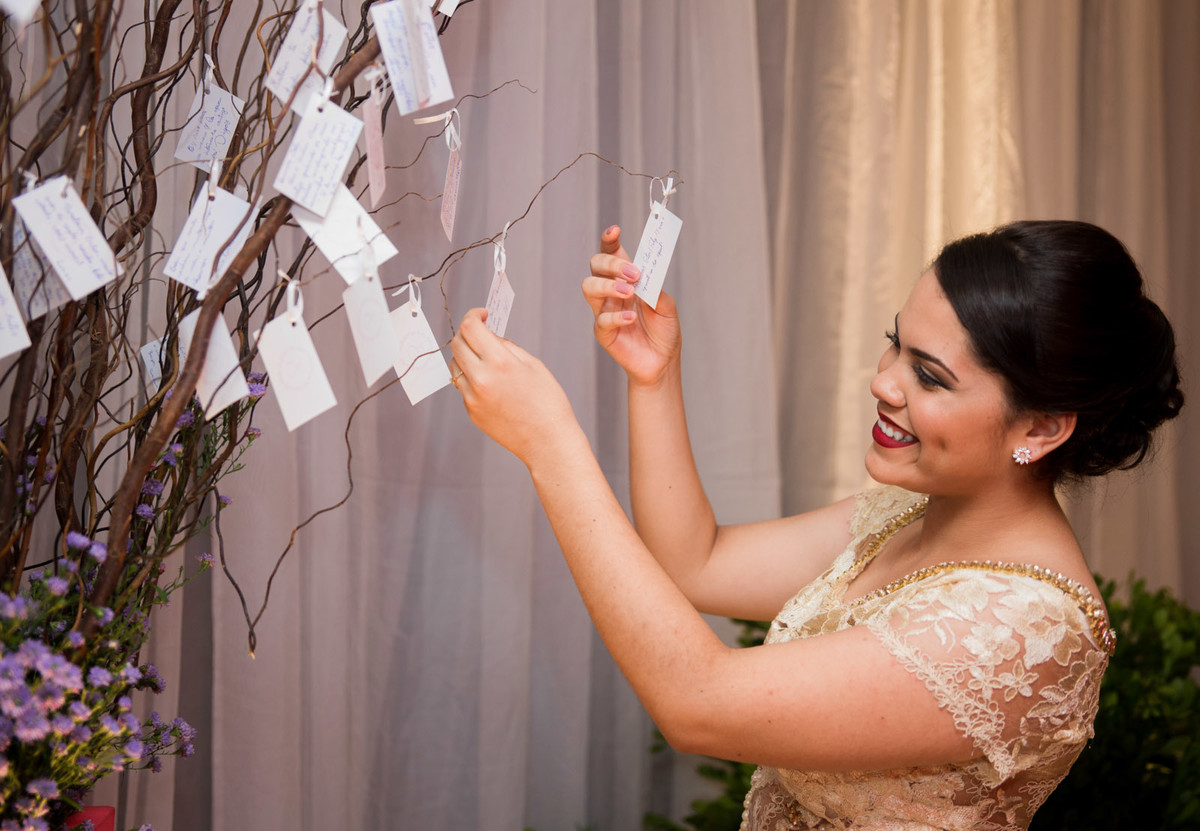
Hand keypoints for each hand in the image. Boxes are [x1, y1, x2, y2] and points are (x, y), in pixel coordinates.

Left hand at [449, 308, 581, 466]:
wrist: (548, 442)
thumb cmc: (548, 402)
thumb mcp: (533, 365)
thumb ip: (507, 346)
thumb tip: (488, 335)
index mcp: (499, 362)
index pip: (470, 327)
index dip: (473, 315)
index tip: (482, 315)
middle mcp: (481, 379)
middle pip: (456, 343)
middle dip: (466, 332)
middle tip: (481, 333)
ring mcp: (472, 397)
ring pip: (455, 365)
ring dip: (465, 355)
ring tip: (486, 359)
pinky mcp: (471, 411)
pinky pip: (462, 386)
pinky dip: (471, 377)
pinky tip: (492, 383)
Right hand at [584, 225, 680, 387]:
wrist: (663, 362)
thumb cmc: (664, 331)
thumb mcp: (667, 306)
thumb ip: (655, 288)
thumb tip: (644, 275)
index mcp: (626, 279)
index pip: (611, 253)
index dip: (609, 240)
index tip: (615, 231)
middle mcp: (611, 291)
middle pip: (596, 265)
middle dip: (612, 264)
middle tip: (634, 274)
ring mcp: (604, 310)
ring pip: (589, 287)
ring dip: (608, 286)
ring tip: (629, 293)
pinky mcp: (603, 332)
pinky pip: (601, 319)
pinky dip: (616, 316)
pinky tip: (631, 318)